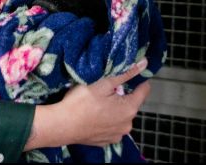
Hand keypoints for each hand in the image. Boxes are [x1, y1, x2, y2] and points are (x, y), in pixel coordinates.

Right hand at [24, 59, 151, 149]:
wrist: (62, 125)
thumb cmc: (82, 101)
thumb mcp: (103, 83)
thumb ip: (125, 73)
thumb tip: (144, 63)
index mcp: (129, 109)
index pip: (143, 90)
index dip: (138, 80)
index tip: (128, 74)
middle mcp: (127, 124)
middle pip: (130, 104)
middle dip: (121, 95)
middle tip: (104, 89)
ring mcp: (117, 135)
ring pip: (120, 116)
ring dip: (114, 109)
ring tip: (97, 103)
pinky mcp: (106, 141)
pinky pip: (111, 127)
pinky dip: (106, 121)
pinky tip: (93, 116)